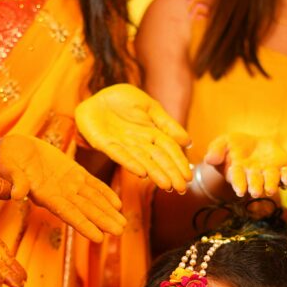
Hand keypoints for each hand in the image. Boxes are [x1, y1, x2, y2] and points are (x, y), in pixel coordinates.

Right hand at [0, 134, 124, 242]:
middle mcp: (59, 194)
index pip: (67, 213)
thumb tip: (17, 195)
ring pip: (92, 199)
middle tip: (120, 232)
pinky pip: (92, 184)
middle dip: (102, 220)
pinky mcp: (73, 172)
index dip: (83, 225)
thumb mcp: (7, 168)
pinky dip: (105, 193)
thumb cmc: (7, 160)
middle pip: (85, 209)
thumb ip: (15, 181)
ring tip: (122, 224)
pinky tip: (117, 204)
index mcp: (44, 196)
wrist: (15, 148)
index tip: (98, 237)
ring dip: (107, 211)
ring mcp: (68, 184)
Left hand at [75, 83, 191, 191]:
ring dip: (154, 173)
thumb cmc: (124, 102)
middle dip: (170, 173)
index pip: (169, 149)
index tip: (188, 177)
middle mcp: (139, 143)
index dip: (179, 162)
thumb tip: (188, 141)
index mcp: (152, 134)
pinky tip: (141, 172)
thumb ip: (167, 123)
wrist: (98, 97)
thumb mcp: (150, 107)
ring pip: (142, 160)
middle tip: (182, 189)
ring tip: (166, 185)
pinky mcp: (104, 143)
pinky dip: (130, 163)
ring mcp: (123, 144)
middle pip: (158, 159)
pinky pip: (119, 154)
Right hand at [204, 133, 286, 197]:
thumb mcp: (222, 143)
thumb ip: (216, 150)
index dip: (239, 184)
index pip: (238, 179)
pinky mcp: (283, 167)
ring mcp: (269, 173)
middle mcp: (254, 176)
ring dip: (271, 185)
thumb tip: (209, 159)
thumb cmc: (233, 146)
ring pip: (271, 181)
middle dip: (255, 187)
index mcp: (239, 172)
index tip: (239, 190)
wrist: (252, 144)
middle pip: (255, 183)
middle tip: (255, 191)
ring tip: (270, 189)